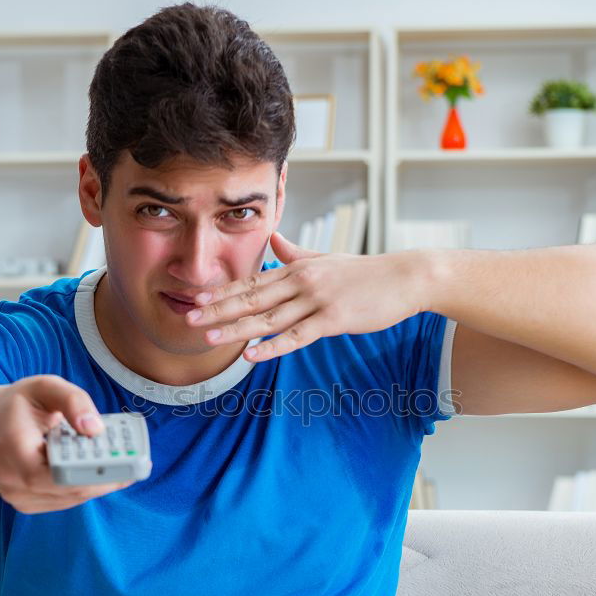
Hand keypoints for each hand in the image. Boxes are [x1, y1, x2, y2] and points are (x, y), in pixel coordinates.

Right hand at [0, 375, 134, 512]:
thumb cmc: (17, 405)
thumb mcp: (44, 387)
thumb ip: (73, 400)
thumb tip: (96, 429)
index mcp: (12, 448)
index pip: (58, 472)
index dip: (93, 471)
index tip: (123, 460)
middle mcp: (11, 479)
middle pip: (70, 489)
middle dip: (106, 476)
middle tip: (137, 464)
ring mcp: (17, 496)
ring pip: (71, 498)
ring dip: (100, 483)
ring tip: (125, 464)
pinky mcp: (27, 504)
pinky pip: (65, 500)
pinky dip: (86, 486)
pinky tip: (102, 471)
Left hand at [186, 231, 425, 361]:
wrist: (405, 277)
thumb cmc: (367, 272)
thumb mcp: (328, 258)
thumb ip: (298, 252)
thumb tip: (277, 240)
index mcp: (297, 269)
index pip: (252, 282)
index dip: (223, 292)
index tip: (197, 300)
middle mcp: (301, 281)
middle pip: (251, 299)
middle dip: (218, 310)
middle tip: (190, 320)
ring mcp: (316, 301)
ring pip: (268, 319)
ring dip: (236, 329)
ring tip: (210, 337)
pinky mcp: (333, 319)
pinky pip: (296, 336)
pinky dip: (272, 347)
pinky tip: (251, 355)